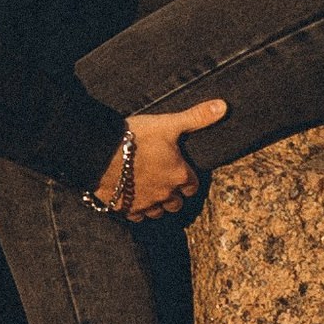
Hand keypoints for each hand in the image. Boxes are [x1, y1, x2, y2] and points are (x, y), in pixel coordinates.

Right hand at [105, 98, 226, 217]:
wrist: (100, 152)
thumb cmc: (136, 137)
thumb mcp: (169, 124)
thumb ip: (197, 117)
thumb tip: (223, 107)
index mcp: (178, 175)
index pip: (192, 186)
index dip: (188, 180)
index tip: (182, 174)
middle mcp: (165, 194)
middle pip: (176, 203)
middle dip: (174, 195)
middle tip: (165, 182)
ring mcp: (145, 204)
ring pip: (157, 212)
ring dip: (157, 204)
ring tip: (150, 191)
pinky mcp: (126, 209)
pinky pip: (137, 216)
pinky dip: (136, 209)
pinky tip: (132, 198)